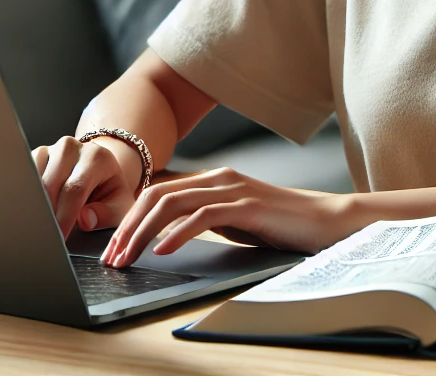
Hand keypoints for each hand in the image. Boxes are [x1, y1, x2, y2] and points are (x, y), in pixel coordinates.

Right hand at [32, 137, 137, 240]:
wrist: (99, 173)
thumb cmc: (108, 192)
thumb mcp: (119, 205)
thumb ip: (108, 214)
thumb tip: (86, 219)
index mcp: (96, 157)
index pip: (75, 189)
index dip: (65, 217)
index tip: (59, 239)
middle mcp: (71, 148)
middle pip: (50, 185)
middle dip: (47, 214)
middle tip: (46, 238)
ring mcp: (51, 149)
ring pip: (33, 181)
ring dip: (34, 206)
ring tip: (40, 226)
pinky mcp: (35, 156)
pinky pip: (23, 177)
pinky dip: (25, 198)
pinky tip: (31, 213)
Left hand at [100, 167, 362, 267]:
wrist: (323, 220)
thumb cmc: (280, 224)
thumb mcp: (234, 220)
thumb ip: (205, 218)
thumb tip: (167, 233)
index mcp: (213, 180)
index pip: (158, 193)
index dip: (130, 219)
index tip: (114, 248)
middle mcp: (219, 178)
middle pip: (157, 195)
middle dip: (128, 227)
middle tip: (112, 257)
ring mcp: (232, 189)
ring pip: (173, 203)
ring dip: (144, 232)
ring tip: (129, 257)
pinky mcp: (247, 205)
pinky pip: (203, 216)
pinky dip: (178, 233)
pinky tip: (164, 251)